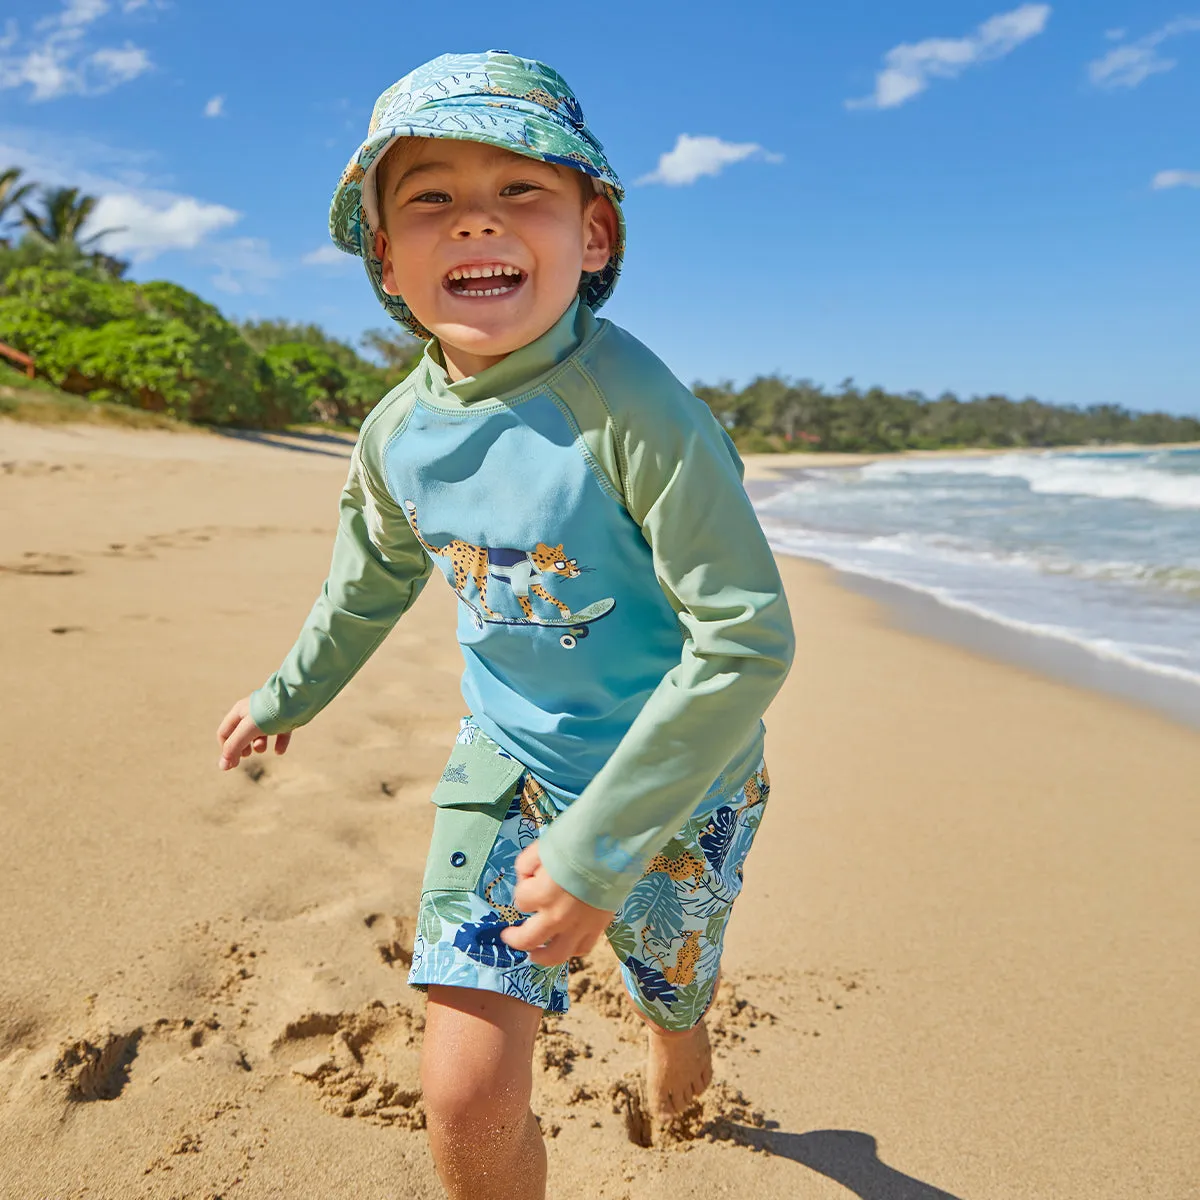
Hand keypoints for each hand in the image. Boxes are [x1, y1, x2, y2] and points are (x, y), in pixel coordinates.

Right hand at [216, 697, 291, 770]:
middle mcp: (252, 712)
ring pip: (260, 733)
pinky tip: (279, 751)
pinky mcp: (285, 718)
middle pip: (241, 734)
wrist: (297, 698)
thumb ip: (234, 747)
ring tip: (262, 749)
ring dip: (259, 745)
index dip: (226, 749)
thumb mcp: (247, 730)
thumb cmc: (269, 712)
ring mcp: (269, 715)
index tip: (234, 764)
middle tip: (247, 755)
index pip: (224, 733)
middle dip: (242, 747)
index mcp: (239, 712)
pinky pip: (280, 733)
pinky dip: (279, 743)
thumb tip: (223, 766)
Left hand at [499, 842, 613, 965]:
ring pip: (555, 956)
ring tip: (534, 954)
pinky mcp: (598, 926)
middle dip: (514, 938)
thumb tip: (525, 878)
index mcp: (543, 894)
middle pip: (528, 940)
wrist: (616, 844)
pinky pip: (582, 948)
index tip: (530, 877)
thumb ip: (526, 865)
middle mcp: (558, 916)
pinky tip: (565, 942)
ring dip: (540, 957)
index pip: (520, 900)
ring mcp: (580, 925)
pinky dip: (571, 949)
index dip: (523, 888)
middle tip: (508, 935)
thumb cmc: (577, 840)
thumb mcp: (543, 846)